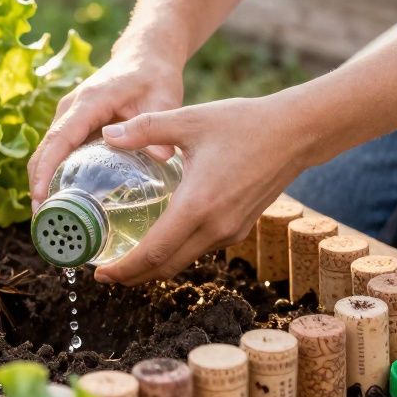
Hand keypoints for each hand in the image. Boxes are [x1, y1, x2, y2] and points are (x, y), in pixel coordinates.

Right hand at [28, 50, 183, 206]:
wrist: (144, 56)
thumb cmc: (153, 76)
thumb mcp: (163, 98)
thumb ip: (157, 126)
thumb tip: (160, 158)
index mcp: (89, 101)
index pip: (60, 138)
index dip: (46, 169)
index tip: (39, 198)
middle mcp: (71, 109)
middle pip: (45, 150)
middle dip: (39, 186)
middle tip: (45, 224)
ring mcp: (69, 117)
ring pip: (47, 153)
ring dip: (44, 183)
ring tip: (52, 221)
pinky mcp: (74, 125)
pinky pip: (58, 152)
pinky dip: (54, 175)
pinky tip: (65, 202)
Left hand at [93, 95, 311, 285]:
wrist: (295, 133)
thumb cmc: (243, 123)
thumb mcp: (190, 119)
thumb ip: (145, 128)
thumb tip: (107, 135)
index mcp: (197, 205)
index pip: (153, 253)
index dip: (124, 270)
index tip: (100, 274)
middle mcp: (214, 228)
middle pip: (166, 268)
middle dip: (133, 276)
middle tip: (106, 273)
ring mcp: (229, 232)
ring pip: (184, 260)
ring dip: (155, 265)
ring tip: (128, 256)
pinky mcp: (240, 229)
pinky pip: (201, 249)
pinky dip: (177, 252)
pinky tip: (163, 236)